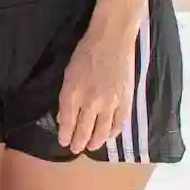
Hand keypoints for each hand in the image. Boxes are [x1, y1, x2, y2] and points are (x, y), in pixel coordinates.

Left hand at [55, 28, 137, 156]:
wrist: (112, 40)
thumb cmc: (86, 52)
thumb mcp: (68, 74)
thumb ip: (66, 98)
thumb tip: (64, 117)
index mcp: (72, 94)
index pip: (67, 123)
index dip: (65, 135)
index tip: (64, 142)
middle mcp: (90, 103)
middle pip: (83, 131)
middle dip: (78, 143)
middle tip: (75, 149)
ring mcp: (110, 103)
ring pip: (102, 132)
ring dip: (95, 142)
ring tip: (91, 147)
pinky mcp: (125, 101)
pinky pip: (119, 124)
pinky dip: (113, 133)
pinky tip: (108, 136)